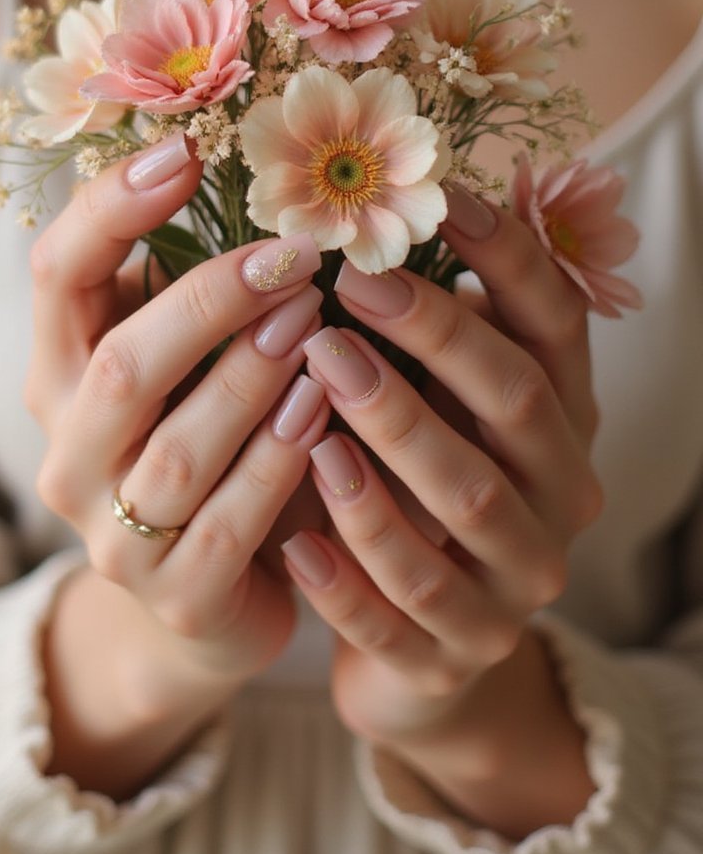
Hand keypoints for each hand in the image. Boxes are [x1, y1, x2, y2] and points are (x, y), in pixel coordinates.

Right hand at [28, 133, 329, 702]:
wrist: (203, 597)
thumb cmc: (206, 442)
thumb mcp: (183, 362)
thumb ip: (191, 290)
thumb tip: (261, 176)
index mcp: (59, 374)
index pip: (57, 275)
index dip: (112, 209)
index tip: (185, 153)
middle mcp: (69, 453)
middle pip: (119, 364)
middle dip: (211, 301)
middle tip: (294, 255)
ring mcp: (115, 534)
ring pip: (179, 450)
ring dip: (254, 378)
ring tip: (318, 322)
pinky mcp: (177, 596)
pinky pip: (230, 527)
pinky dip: (280, 463)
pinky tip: (324, 414)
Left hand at [281, 186, 602, 830]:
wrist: (426, 647)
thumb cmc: (419, 486)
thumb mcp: (440, 407)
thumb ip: (426, 333)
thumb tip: (366, 213)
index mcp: (562, 416)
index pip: (556, 323)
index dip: (506, 256)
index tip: (439, 198)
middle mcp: (559, 493)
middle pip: (516, 402)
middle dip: (436, 337)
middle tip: (350, 286)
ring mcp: (517, 582)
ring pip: (466, 505)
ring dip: (391, 439)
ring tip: (314, 387)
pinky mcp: (457, 656)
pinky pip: (405, 613)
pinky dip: (349, 575)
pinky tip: (291, 539)